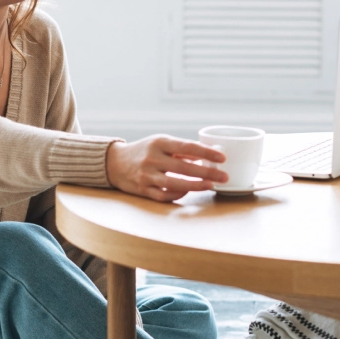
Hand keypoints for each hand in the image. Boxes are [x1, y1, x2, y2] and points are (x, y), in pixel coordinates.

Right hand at [105, 135, 227, 202]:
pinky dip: (178, 194)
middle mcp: (152, 159)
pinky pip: (164, 195)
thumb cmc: (144, 151)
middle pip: (184, 167)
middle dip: (207, 172)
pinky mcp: (143, 190)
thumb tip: (209, 154)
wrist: (115, 162)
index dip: (206, 153)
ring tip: (211, 186)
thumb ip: (181, 149)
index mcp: (159, 143)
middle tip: (224, 176)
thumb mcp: (160, 143)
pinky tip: (188, 192)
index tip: (222, 157)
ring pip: (175, 184)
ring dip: (195, 186)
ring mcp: (147, 176)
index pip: (186, 146)